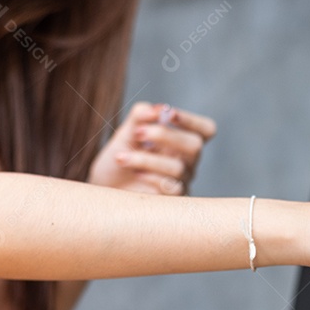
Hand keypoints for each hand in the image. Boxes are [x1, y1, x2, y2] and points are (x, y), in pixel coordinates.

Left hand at [88, 102, 216, 194]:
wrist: (104, 188)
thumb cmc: (119, 160)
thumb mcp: (126, 134)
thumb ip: (140, 117)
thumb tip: (156, 109)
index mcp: (181, 141)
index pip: (205, 130)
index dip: (192, 120)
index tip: (168, 113)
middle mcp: (187, 161)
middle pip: (195, 146)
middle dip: (166, 136)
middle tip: (139, 133)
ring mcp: (182, 181)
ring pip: (178, 167)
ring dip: (147, 159)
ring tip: (121, 157)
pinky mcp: (172, 200)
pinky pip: (171, 187)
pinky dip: (151, 177)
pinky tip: (134, 174)